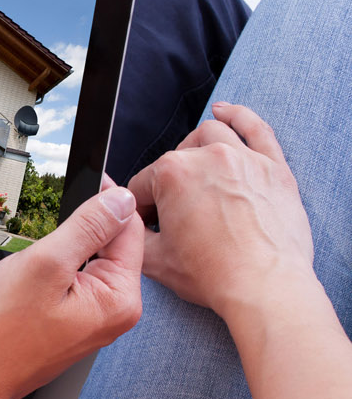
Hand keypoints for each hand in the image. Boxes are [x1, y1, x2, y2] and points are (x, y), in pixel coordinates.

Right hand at [0, 185, 143, 398]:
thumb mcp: (45, 263)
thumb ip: (88, 226)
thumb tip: (119, 199)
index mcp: (119, 299)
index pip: (128, 230)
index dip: (106, 200)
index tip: (84, 182)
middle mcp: (113, 312)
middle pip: (109, 246)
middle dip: (79, 230)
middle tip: (44, 237)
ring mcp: (90, 319)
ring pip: (85, 262)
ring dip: (60, 252)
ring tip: (30, 267)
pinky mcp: (68, 322)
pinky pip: (68, 281)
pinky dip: (50, 271)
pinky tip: (26, 283)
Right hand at [129, 102, 313, 313]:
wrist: (264, 287)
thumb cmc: (215, 273)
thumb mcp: (154, 260)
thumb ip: (131, 232)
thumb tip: (125, 223)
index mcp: (171, 174)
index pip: (141, 184)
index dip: (139, 209)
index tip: (148, 225)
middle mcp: (207, 156)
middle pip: (175, 160)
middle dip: (168, 184)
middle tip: (174, 214)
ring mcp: (243, 158)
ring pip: (211, 136)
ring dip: (196, 150)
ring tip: (194, 172)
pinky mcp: (273, 167)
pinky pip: (256, 129)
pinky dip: (239, 116)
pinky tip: (225, 111)